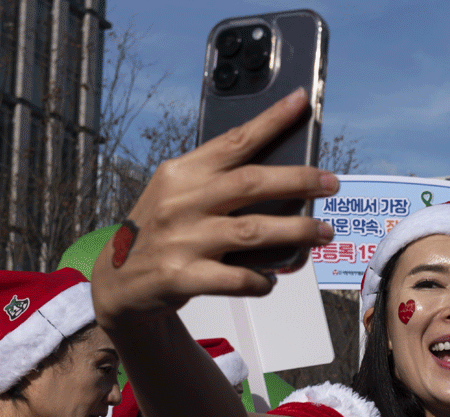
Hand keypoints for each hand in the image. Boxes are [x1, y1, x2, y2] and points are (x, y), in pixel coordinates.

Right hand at [91, 88, 337, 328]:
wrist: (117, 281)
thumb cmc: (160, 232)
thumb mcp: (176, 194)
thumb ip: (216, 182)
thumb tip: (281, 180)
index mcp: (182, 172)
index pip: (234, 140)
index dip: (272, 120)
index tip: (302, 103)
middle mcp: (182, 202)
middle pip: (252, 183)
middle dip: (299, 180)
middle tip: (331, 183)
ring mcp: (181, 239)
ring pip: (253, 231)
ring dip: (295, 231)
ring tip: (323, 232)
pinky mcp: (182, 276)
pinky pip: (236, 278)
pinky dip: (261, 280)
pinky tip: (271, 280)